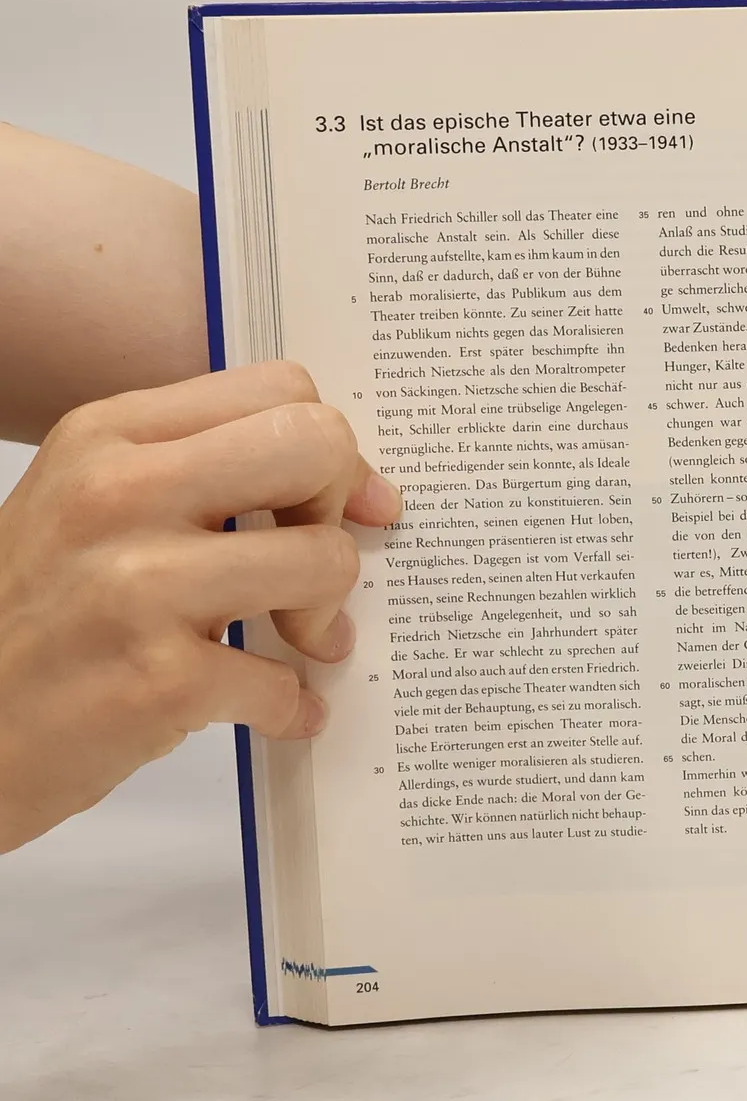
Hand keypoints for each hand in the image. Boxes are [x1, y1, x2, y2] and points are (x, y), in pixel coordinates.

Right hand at [0, 363, 400, 851]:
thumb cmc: (34, 619)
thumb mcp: (89, 504)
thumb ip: (201, 473)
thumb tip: (358, 486)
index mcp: (108, 436)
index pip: (280, 389)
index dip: (331, 448)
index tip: (340, 500)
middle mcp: (118, 495)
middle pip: (314, 446)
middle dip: (339, 509)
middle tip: (315, 564)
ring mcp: (137, 586)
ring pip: (324, 559)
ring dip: (325, 616)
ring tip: (300, 645)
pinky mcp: (157, 679)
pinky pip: (285, 679)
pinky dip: (294, 705)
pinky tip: (276, 710)